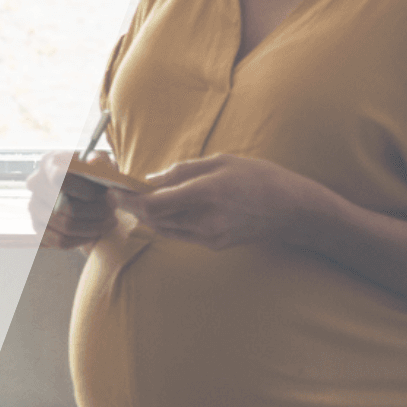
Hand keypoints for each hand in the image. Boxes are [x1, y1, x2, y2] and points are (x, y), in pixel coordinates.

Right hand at [30, 151, 118, 250]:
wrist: (87, 191)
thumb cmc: (95, 175)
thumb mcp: (102, 162)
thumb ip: (100, 159)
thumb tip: (93, 161)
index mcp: (50, 162)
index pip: (60, 179)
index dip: (84, 190)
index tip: (102, 194)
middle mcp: (36, 184)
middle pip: (65, 206)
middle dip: (96, 211)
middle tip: (113, 210)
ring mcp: (34, 208)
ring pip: (66, 226)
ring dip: (94, 226)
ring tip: (109, 220)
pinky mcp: (38, 228)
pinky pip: (61, 241)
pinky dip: (83, 239)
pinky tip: (96, 232)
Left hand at [133, 155, 331, 252]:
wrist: (293, 210)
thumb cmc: (261, 178)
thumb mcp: (222, 161)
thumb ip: (183, 171)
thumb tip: (151, 180)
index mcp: (207, 192)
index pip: (155, 202)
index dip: (128, 199)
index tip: (113, 189)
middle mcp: (205, 218)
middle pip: (154, 219)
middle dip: (132, 207)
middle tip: (118, 194)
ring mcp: (210, 236)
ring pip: (164, 229)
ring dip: (147, 217)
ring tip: (136, 200)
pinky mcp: (214, 245)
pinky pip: (180, 234)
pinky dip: (166, 223)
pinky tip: (163, 210)